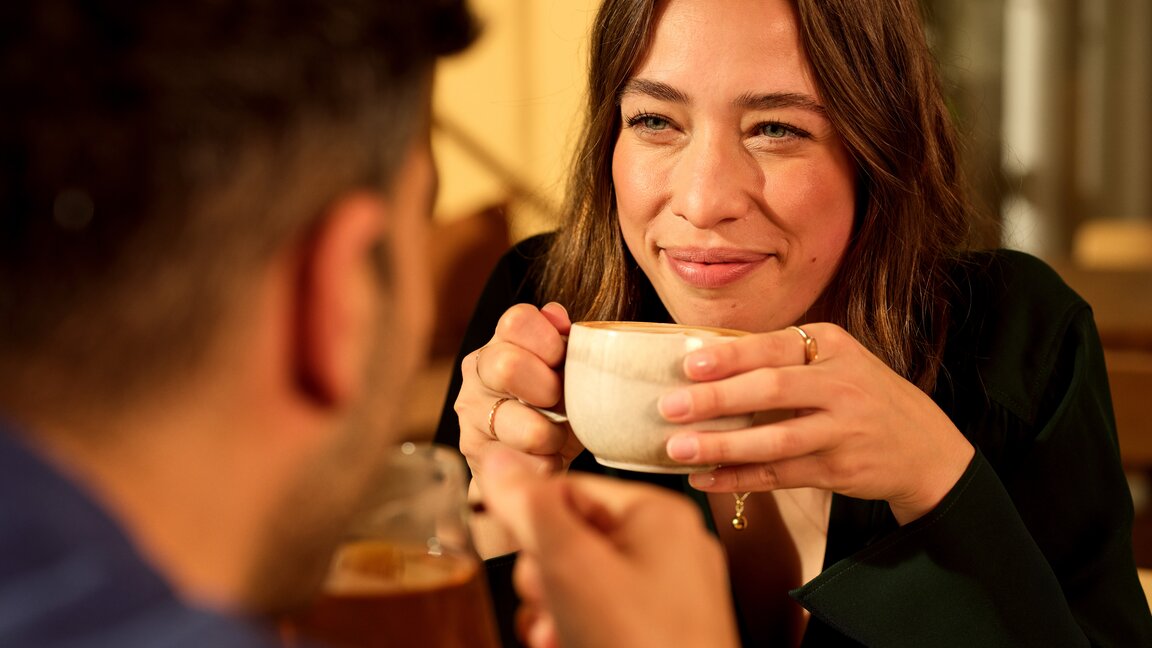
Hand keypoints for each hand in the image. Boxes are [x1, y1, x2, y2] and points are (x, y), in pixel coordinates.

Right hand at [455, 303, 584, 554]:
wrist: (536, 457)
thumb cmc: (558, 405)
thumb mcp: (570, 369)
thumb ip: (567, 339)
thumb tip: (556, 314)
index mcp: (504, 340)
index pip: (517, 321)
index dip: (549, 341)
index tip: (562, 360)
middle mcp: (479, 370)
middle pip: (507, 366)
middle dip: (547, 388)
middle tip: (560, 402)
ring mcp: (472, 410)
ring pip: (514, 420)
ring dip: (549, 434)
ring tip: (556, 437)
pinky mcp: (475, 450)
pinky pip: (520, 460)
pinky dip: (544, 464)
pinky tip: (547, 460)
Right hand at [480, 448, 738, 647]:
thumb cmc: (638, 643)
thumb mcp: (570, 565)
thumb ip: (530, 507)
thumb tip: (497, 458)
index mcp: (657, 515)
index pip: (569, 488)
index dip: (530, 518)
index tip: (509, 546)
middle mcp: (669, 549)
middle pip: (572, 537)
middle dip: (542, 573)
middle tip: (544, 598)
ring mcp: (667, 595)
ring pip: (581, 581)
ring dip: (551, 607)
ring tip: (551, 633)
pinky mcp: (658, 632)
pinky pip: (601, 614)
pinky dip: (572, 628)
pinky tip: (559, 644)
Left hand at [659, 323, 973, 523]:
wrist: (924, 447)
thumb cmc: (860, 396)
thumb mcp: (835, 362)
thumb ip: (783, 359)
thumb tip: (704, 365)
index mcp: (832, 347)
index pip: (773, 348)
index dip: (729, 357)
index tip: (688, 366)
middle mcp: (841, 385)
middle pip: (771, 390)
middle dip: (716, 400)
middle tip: (670, 407)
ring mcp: (842, 431)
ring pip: (774, 440)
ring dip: (722, 446)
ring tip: (678, 449)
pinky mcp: (839, 470)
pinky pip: (779, 476)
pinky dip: (739, 478)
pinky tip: (705, 479)